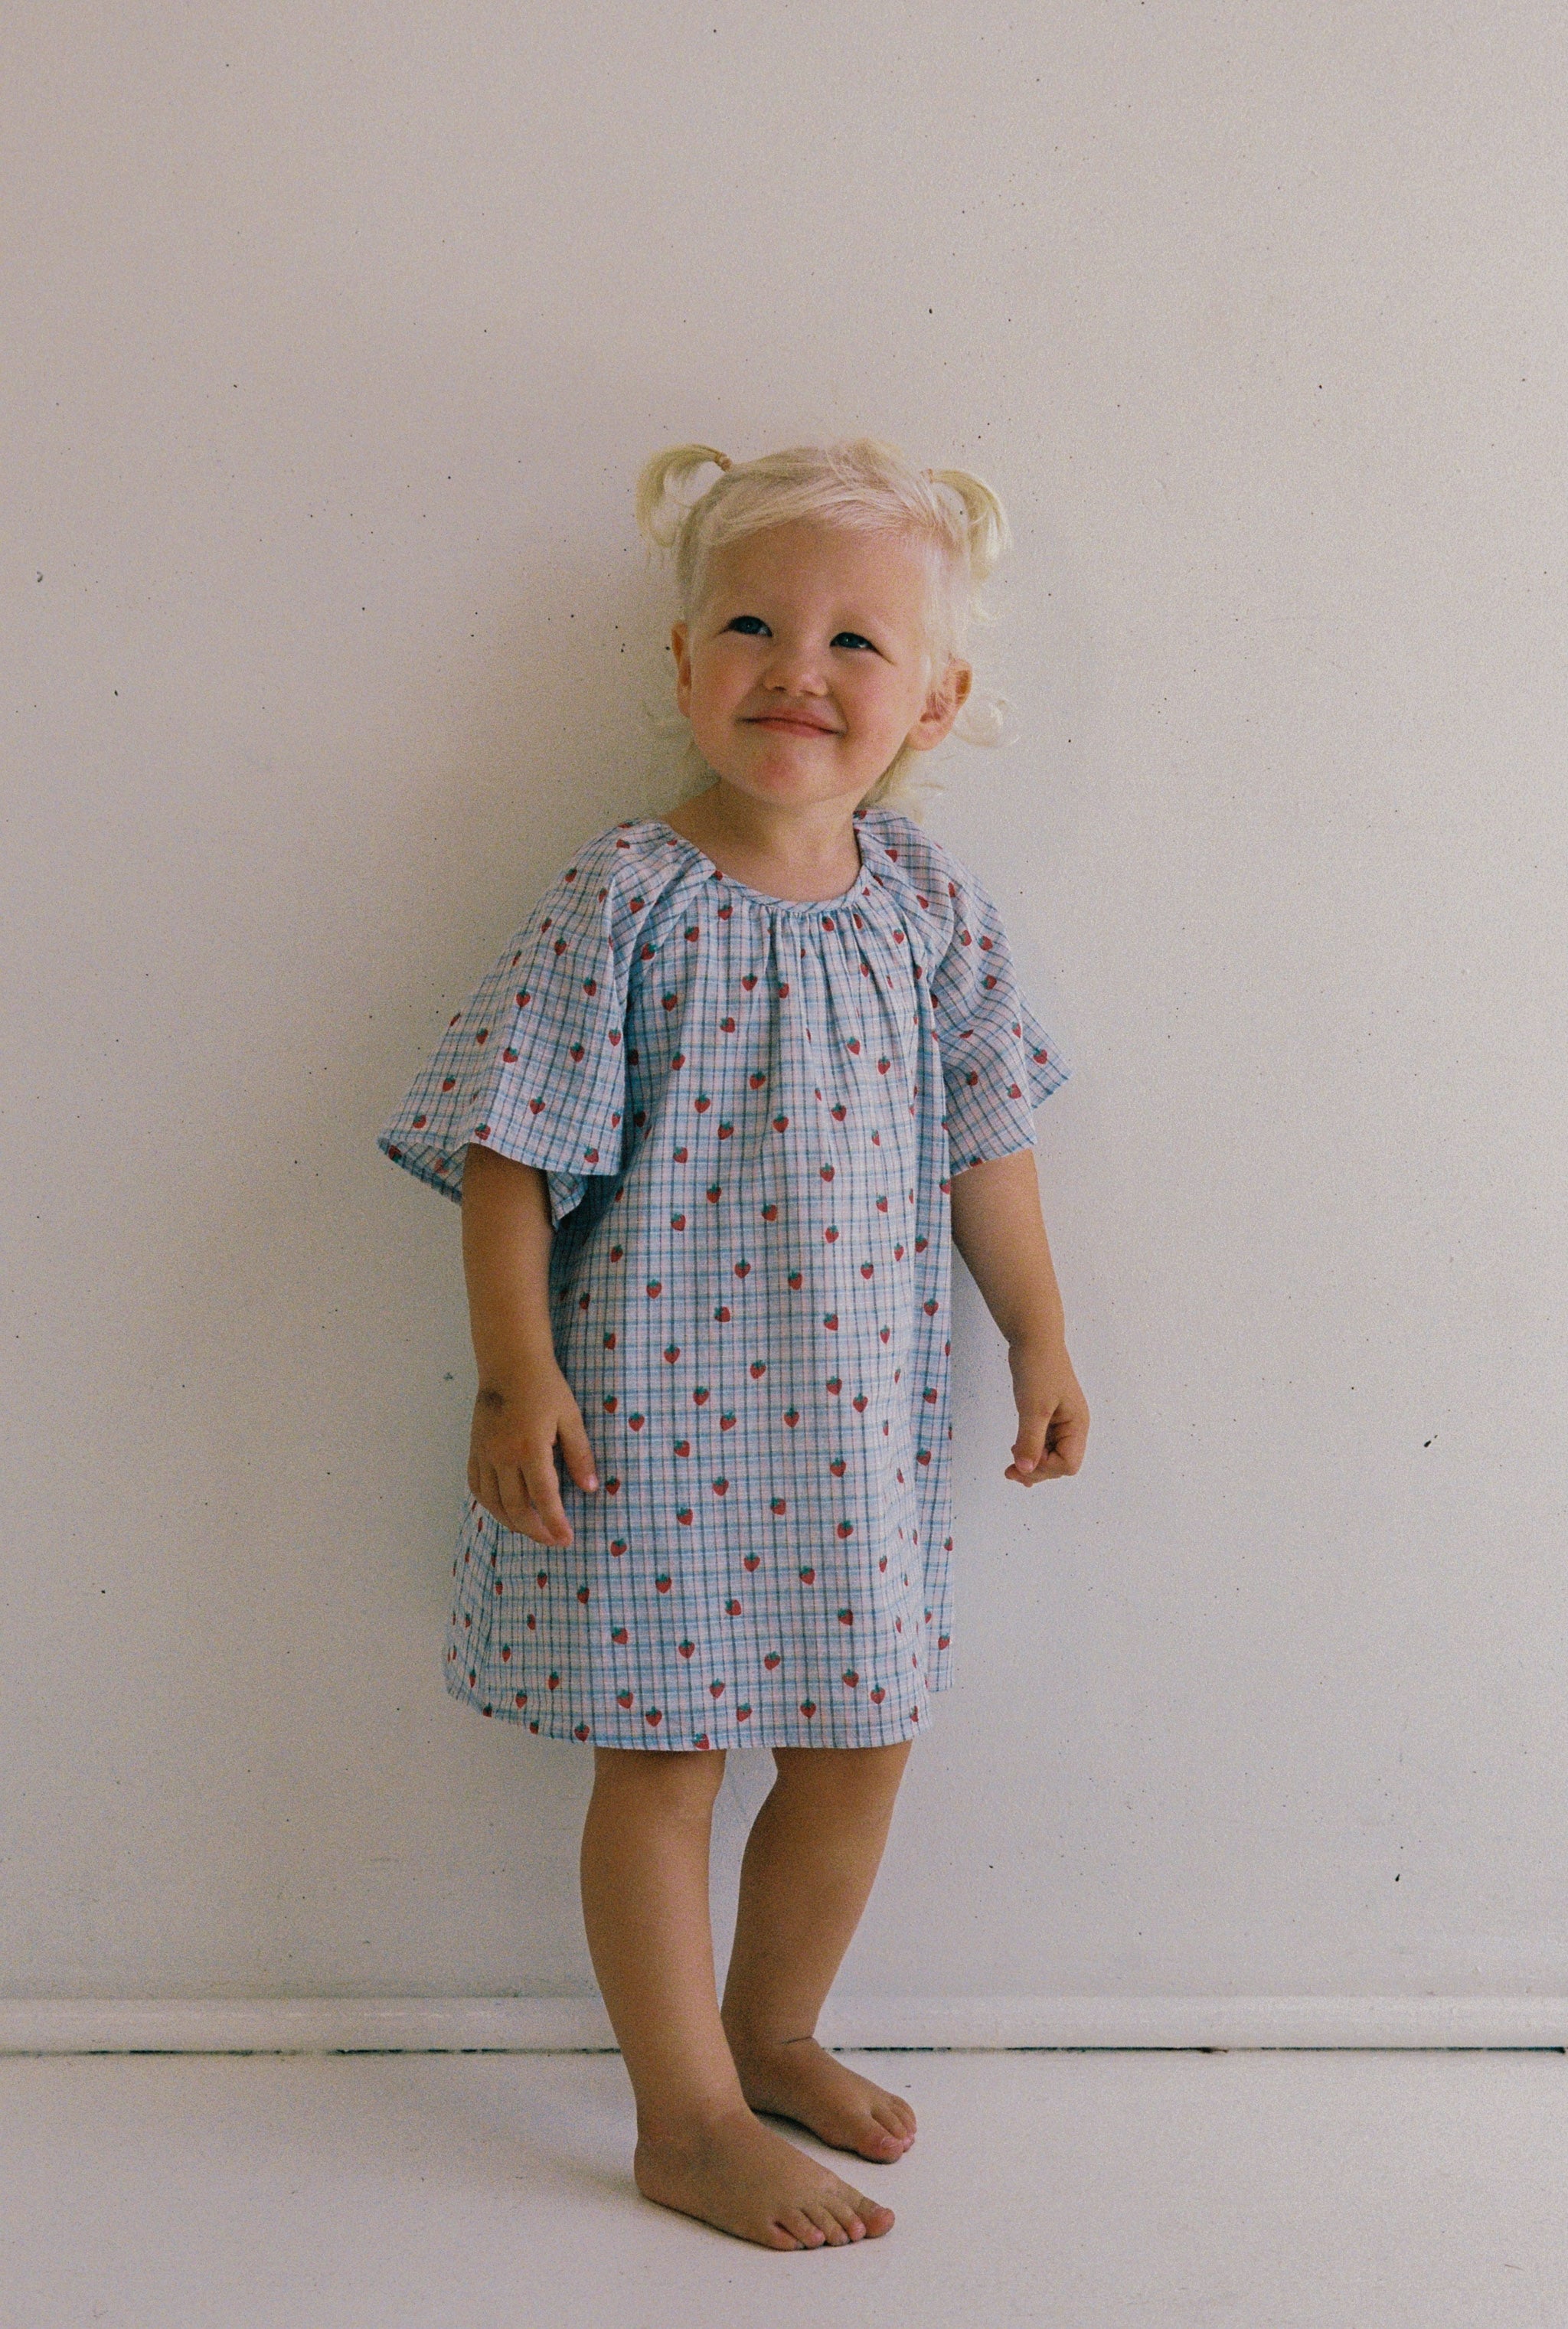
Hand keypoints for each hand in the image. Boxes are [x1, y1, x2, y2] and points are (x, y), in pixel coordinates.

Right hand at [467, 1363, 598, 1546]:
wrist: (509, 1364)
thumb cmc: (545, 1388)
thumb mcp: (571, 1417)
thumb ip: (580, 1454)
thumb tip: (590, 1488)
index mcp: (530, 1448)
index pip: (544, 1498)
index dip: (555, 1523)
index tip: (567, 1539)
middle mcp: (503, 1456)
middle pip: (516, 1508)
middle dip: (536, 1530)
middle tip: (553, 1540)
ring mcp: (485, 1454)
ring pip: (494, 1503)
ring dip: (512, 1523)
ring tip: (532, 1531)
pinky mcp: (474, 1450)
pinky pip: (477, 1487)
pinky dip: (490, 1505)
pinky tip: (504, 1511)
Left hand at [1006, 1339, 1088, 1483]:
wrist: (1033, 1338)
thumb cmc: (1038, 1369)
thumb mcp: (1033, 1407)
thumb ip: (1030, 1441)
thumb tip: (1025, 1471)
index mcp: (1077, 1425)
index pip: (1069, 1463)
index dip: (1046, 1469)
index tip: (1023, 1461)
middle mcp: (1072, 1426)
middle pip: (1060, 1462)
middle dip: (1037, 1470)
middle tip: (1010, 1471)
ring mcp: (1060, 1421)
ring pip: (1050, 1453)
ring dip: (1032, 1463)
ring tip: (1011, 1467)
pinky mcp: (1047, 1414)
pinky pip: (1042, 1441)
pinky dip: (1030, 1450)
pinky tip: (1016, 1453)